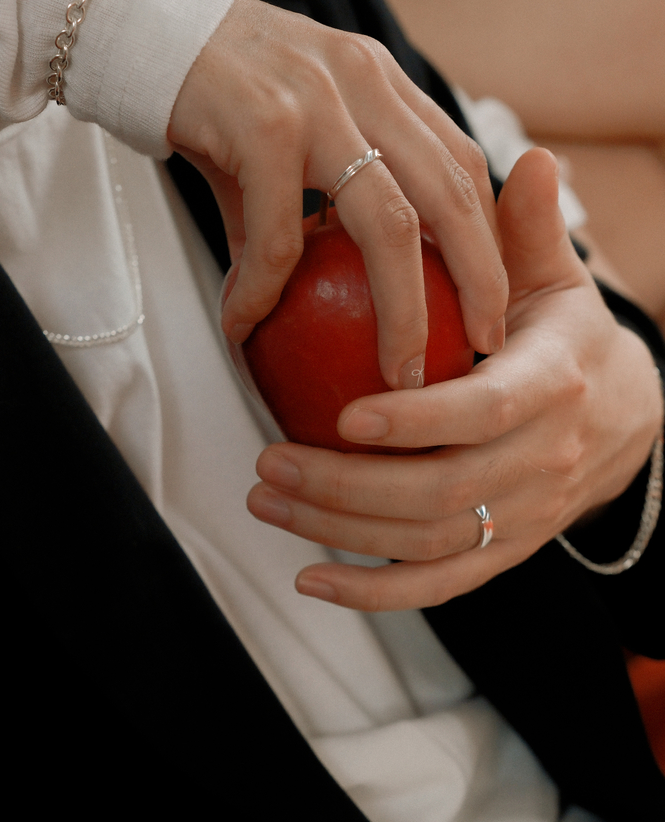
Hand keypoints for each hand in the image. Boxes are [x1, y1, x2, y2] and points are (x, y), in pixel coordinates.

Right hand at [167, 0, 506, 388]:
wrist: (139, 32)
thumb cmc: (221, 92)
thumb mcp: (293, 134)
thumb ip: (317, 204)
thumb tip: (318, 283)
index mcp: (382, 85)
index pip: (461, 165)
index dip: (488, 238)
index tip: (490, 298)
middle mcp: (364, 84)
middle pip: (450, 195)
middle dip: (479, 279)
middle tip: (481, 343)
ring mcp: (319, 101)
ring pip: (390, 223)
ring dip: (403, 310)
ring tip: (399, 370)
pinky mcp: (262, 124)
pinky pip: (280, 235)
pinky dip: (266, 292)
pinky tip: (245, 322)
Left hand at [246, 149, 663, 609]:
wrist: (624, 422)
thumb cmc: (567, 344)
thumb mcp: (556, 284)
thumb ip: (530, 233)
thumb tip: (529, 158)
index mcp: (555, 387)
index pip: (484, 411)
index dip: (417, 420)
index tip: (343, 416)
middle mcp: (543, 462)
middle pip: (441, 492)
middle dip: (345, 485)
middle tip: (267, 463)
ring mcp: (525, 517)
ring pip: (428, 543)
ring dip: (339, 531)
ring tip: (267, 501)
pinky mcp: (506, 552)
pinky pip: (439, 585)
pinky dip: (374, 593)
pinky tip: (312, 580)